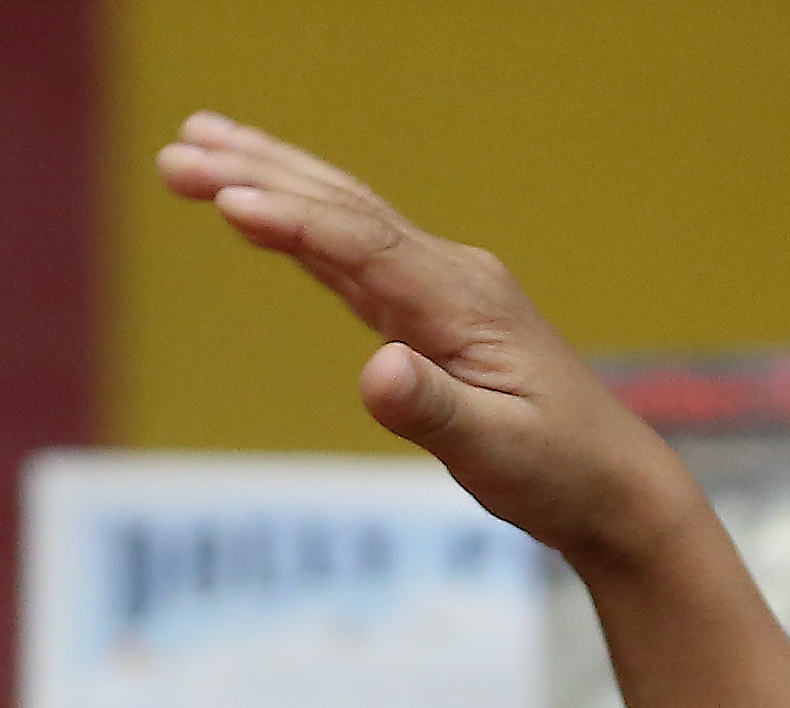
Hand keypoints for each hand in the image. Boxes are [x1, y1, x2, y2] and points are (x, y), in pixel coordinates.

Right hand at [157, 115, 789, 707]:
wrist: (612, 481)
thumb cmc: (558, 472)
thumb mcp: (497, 454)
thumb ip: (433, 412)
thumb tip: (373, 373)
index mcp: (460, 302)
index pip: (361, 248)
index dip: (292, 221)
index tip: (225, 197)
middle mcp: (449, 275)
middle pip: (341, 208)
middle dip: (257, 173)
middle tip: (177, 147)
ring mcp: (441, 286)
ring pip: (343, 215)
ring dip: (271, 176)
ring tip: (199, 144)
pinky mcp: (432, 309)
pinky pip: (353, 249)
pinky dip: (301, 222)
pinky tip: (264, 207)